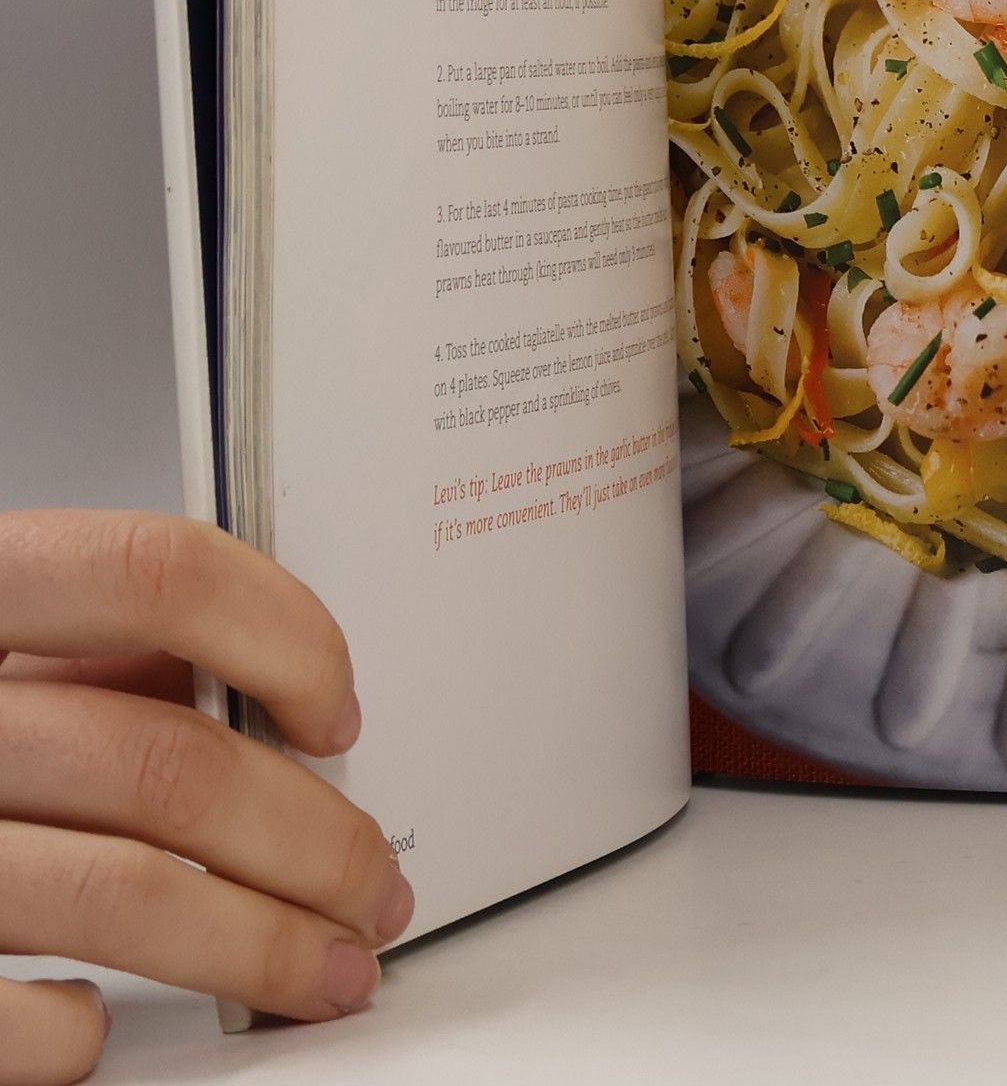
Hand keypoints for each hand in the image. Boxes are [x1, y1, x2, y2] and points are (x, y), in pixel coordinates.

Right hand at [0, 512, 411, 1085]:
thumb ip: (102, 646)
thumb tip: (266, 680)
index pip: (154, 572)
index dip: (279, 632)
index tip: (339, 712)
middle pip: (166, 763)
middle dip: (311, 839)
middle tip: (373, 891)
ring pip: (121, 894)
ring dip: (258, 947)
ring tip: (325, 973)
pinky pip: (6, 1011)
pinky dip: (77, 1032)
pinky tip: (108, 1024)